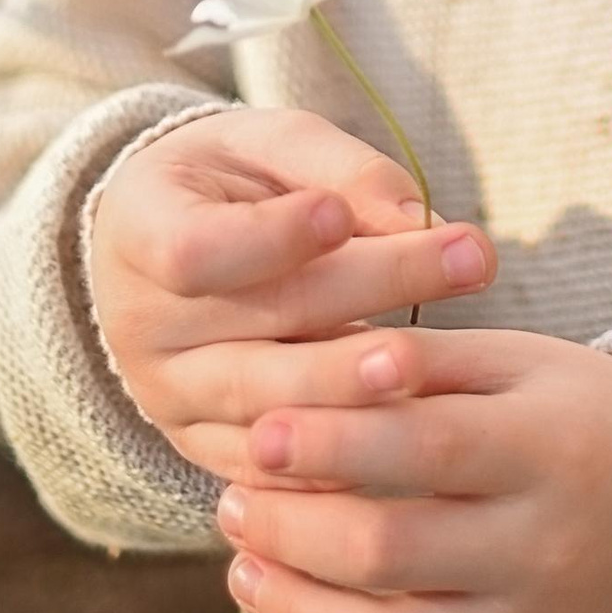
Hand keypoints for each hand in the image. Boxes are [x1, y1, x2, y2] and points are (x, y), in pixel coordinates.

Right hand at [88, 108, 496, 477]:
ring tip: (429, 358)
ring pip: (270, 402)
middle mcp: (144, 327)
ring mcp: (172, 397)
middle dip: (371, 291)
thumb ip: (341, 170)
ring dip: (358, 385)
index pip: (196, 250)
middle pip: (260, 322)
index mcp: (141, 234)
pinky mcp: (207, 446)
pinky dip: (339, 457)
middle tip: (470, 262)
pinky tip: (408, 430)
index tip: (341, 212)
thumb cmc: (232, 184)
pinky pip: (274, 468)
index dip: (270, 237)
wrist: (168, 252)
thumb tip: (421, 218)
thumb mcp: (267, 144)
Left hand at [215, 324, 611, 612]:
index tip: (258, 433)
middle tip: (232, 499)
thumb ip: (426, 359)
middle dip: (290, 527)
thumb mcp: (519, 363)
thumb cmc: (574, 412)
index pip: (423, 448)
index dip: (330, 442)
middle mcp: (543, 548)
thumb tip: (332, 361)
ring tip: (243, 570)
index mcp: (545, 450)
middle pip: (390, 552)